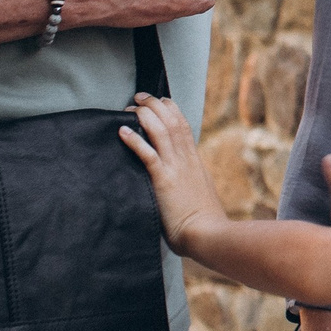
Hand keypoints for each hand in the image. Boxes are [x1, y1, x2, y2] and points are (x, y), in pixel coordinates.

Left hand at [117, 94, 222, 250]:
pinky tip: (122, 131)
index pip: (184, 127)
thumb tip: (181, 183)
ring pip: (161, 131)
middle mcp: (186, 160)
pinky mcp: (164, 180)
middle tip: (140, 97)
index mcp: (194, 162)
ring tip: (130, 107)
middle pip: (172, 122)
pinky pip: (148, 155)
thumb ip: (189, 184)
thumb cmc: (203, 222)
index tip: (160, 101)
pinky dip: (135, 140)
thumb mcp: (198, 194)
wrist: (208, 233)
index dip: (171, 110)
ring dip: (145, 116)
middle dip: (155, 105)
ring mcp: (176, 168)